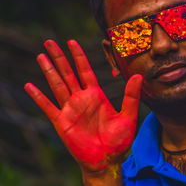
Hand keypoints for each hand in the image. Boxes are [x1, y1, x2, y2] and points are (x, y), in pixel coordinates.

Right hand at [24, 40, 141, 171]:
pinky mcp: (62, 122)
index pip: (85, 70)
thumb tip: (138, 75)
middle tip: (49, 41)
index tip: (72, 42)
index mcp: (96, 95)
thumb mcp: (128, 115)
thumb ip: (132, 95)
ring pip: (57, 85)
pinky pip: (48, 107)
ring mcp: (70, 109)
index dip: (78, 56)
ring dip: (49, 71)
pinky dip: (38, 97)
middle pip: (67, 73)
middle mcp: (81, 99)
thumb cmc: (119, 140)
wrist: (107, 160)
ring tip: (41, 56)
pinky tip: (29, 86)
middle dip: (59, 57)